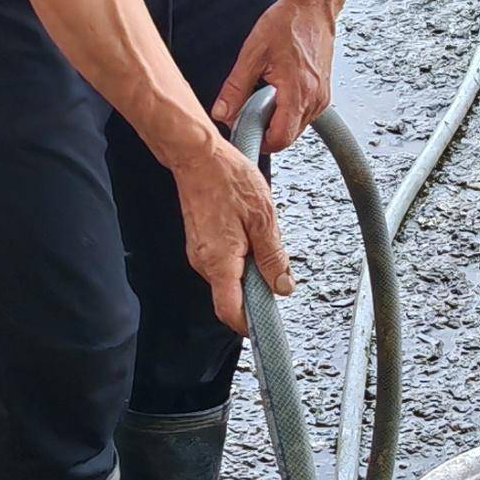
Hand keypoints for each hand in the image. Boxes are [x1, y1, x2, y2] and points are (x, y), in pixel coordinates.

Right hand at [173, 133, 292, 333]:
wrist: (197, 155)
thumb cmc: (227, 178)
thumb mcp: (263, 218)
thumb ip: (273, 257)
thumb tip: (282, 286)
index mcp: (220, 262)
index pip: (230, 312)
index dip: (250, 324)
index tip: (268, 324)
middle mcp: (203, 263)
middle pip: (231, 296)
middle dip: (256, 289)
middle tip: (276, 269)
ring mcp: (199, 253)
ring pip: (229, 278)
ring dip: (249, 269)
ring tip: (261, 237)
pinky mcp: (200, 243)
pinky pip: (223, 262)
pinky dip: (240, 256)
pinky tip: (249, 232)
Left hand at [211, 0, 337, 156]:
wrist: (313, 7)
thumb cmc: (289, 23)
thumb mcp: (253, 54)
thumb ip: (235, 88)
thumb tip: (222, 112)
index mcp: (298, 92)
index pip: (280, 138)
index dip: (259, 142)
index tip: (245, 134)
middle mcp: (315, 99)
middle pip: (288, 136)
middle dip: (266, 131)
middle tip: (248, 113)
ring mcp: (322, 97)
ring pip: (297, 127)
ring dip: (278, 121)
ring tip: (264, 98)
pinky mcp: (323, 92)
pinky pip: (304, 115)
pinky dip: (288, 111)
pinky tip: (277, 93)